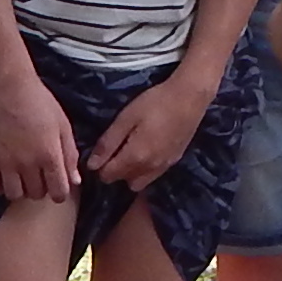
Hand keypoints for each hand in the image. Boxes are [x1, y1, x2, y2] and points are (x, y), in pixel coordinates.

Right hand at [0, 65, 82, 200]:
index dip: (61, 192)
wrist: (8, 87)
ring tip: (22, 177)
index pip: (58, 192)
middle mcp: (27, 164)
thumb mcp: (63, 125)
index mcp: (49, 155)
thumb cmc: (40, 102)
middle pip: (36, 194)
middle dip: (42, 189)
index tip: (58, 185)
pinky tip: (4, 175)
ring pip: (14, 194)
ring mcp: (5, 163)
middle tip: (41, 176)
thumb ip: (70, 154)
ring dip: (21, 190)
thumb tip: (75, 181)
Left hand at [85, 67, 213, 190]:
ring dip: (130, 173)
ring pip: (139, 182)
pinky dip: (144, 170)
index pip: (108, 175)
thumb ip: (108, 143)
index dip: (99, 165)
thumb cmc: (154, 103)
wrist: (189, 97)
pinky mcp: (174, 161)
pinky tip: (146, 150)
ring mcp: (164, 167)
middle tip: (115, 148)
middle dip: (114, 170)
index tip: (101, 149)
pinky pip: (153, 175)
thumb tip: (92, 165)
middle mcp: (149, 169)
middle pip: (122, 181)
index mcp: (135, 158)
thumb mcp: (126, 118)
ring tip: (130, 151)